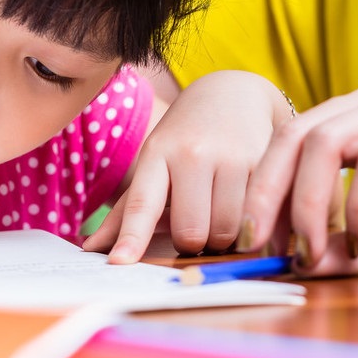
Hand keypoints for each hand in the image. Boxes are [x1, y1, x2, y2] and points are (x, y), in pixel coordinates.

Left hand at [83, 70, 291, 262]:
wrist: (233, 94)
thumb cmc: (186, 138)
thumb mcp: (154, 162)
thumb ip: (127, 209)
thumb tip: (91, 249)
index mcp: (158, 154)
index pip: (142, 203)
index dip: (132, 237)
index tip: (119, 263)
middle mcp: (193, 153)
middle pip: (192, 233)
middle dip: (194, 242)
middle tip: (198, 225)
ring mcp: (231, 157)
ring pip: (227, 232)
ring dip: (225, 238)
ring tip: (222, 214)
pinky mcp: (266, 163)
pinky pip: (258, 219)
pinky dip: (251, 226)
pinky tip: (248, 207)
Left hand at [242, 77, 357, 275]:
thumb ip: (346, 250)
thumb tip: (294, 266)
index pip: (287, 144)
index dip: (260, 192)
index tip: (251, 245)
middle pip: (292, 137)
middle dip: (268, 196)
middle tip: (265, 249)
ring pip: (324, 142)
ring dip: (308, 204)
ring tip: (312, 251)